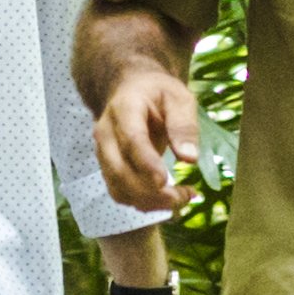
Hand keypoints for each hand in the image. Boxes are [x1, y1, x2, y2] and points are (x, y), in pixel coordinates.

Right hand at [92, 60, 203, 212]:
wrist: (132, 91)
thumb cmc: (159, 93)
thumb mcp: (179, 98)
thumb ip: (184, 126)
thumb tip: (189, 158)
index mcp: (124, 109)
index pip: (131, 140)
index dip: (146, 163)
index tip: (164, 181)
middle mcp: (106, 133)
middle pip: (119, 171)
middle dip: (152, 192)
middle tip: (185, 196)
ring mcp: (103, 154)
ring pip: (119, 188)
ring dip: (151, 202)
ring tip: (183, 198)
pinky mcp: (108, 169)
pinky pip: (121, 194)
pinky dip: (145, 203)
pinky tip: (169, 199)